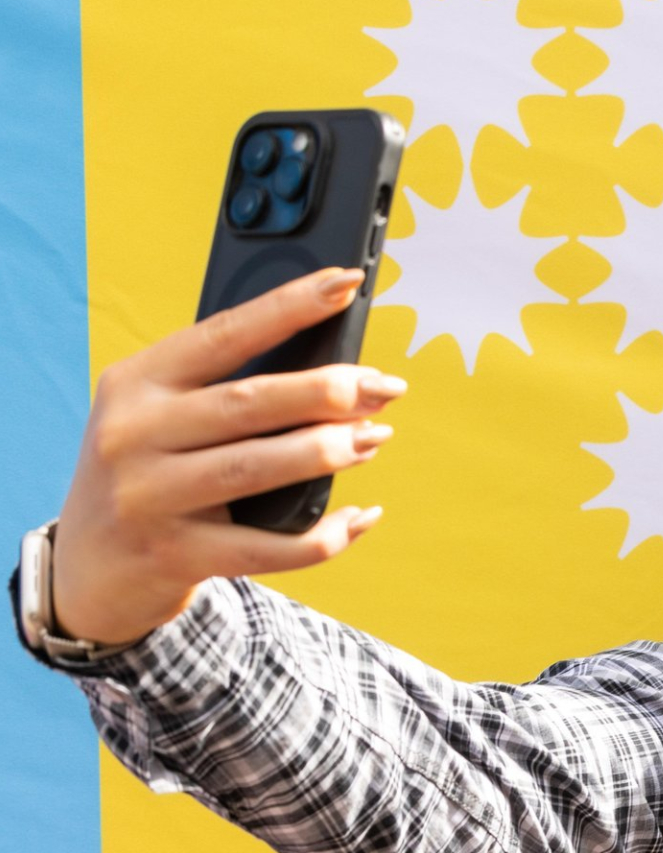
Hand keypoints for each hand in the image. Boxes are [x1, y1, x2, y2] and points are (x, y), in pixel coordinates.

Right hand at [51, 268, 402, 646]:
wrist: (87, 570)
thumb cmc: (148, 473)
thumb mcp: (159, 419)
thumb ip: (224, 391)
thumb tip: (336, 376)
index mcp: (134, 383)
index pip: (222, 335)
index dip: (289, 306)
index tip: (346, 283)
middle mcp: (132, 434)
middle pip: (248, 402)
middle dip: (328, 390)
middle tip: (385, 387)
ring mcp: (148, 497)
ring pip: (256, 469)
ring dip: (329, 452)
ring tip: (376, 438)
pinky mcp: (174, 555)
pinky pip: (267, 547)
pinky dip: (325, 535)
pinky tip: (360, 518)